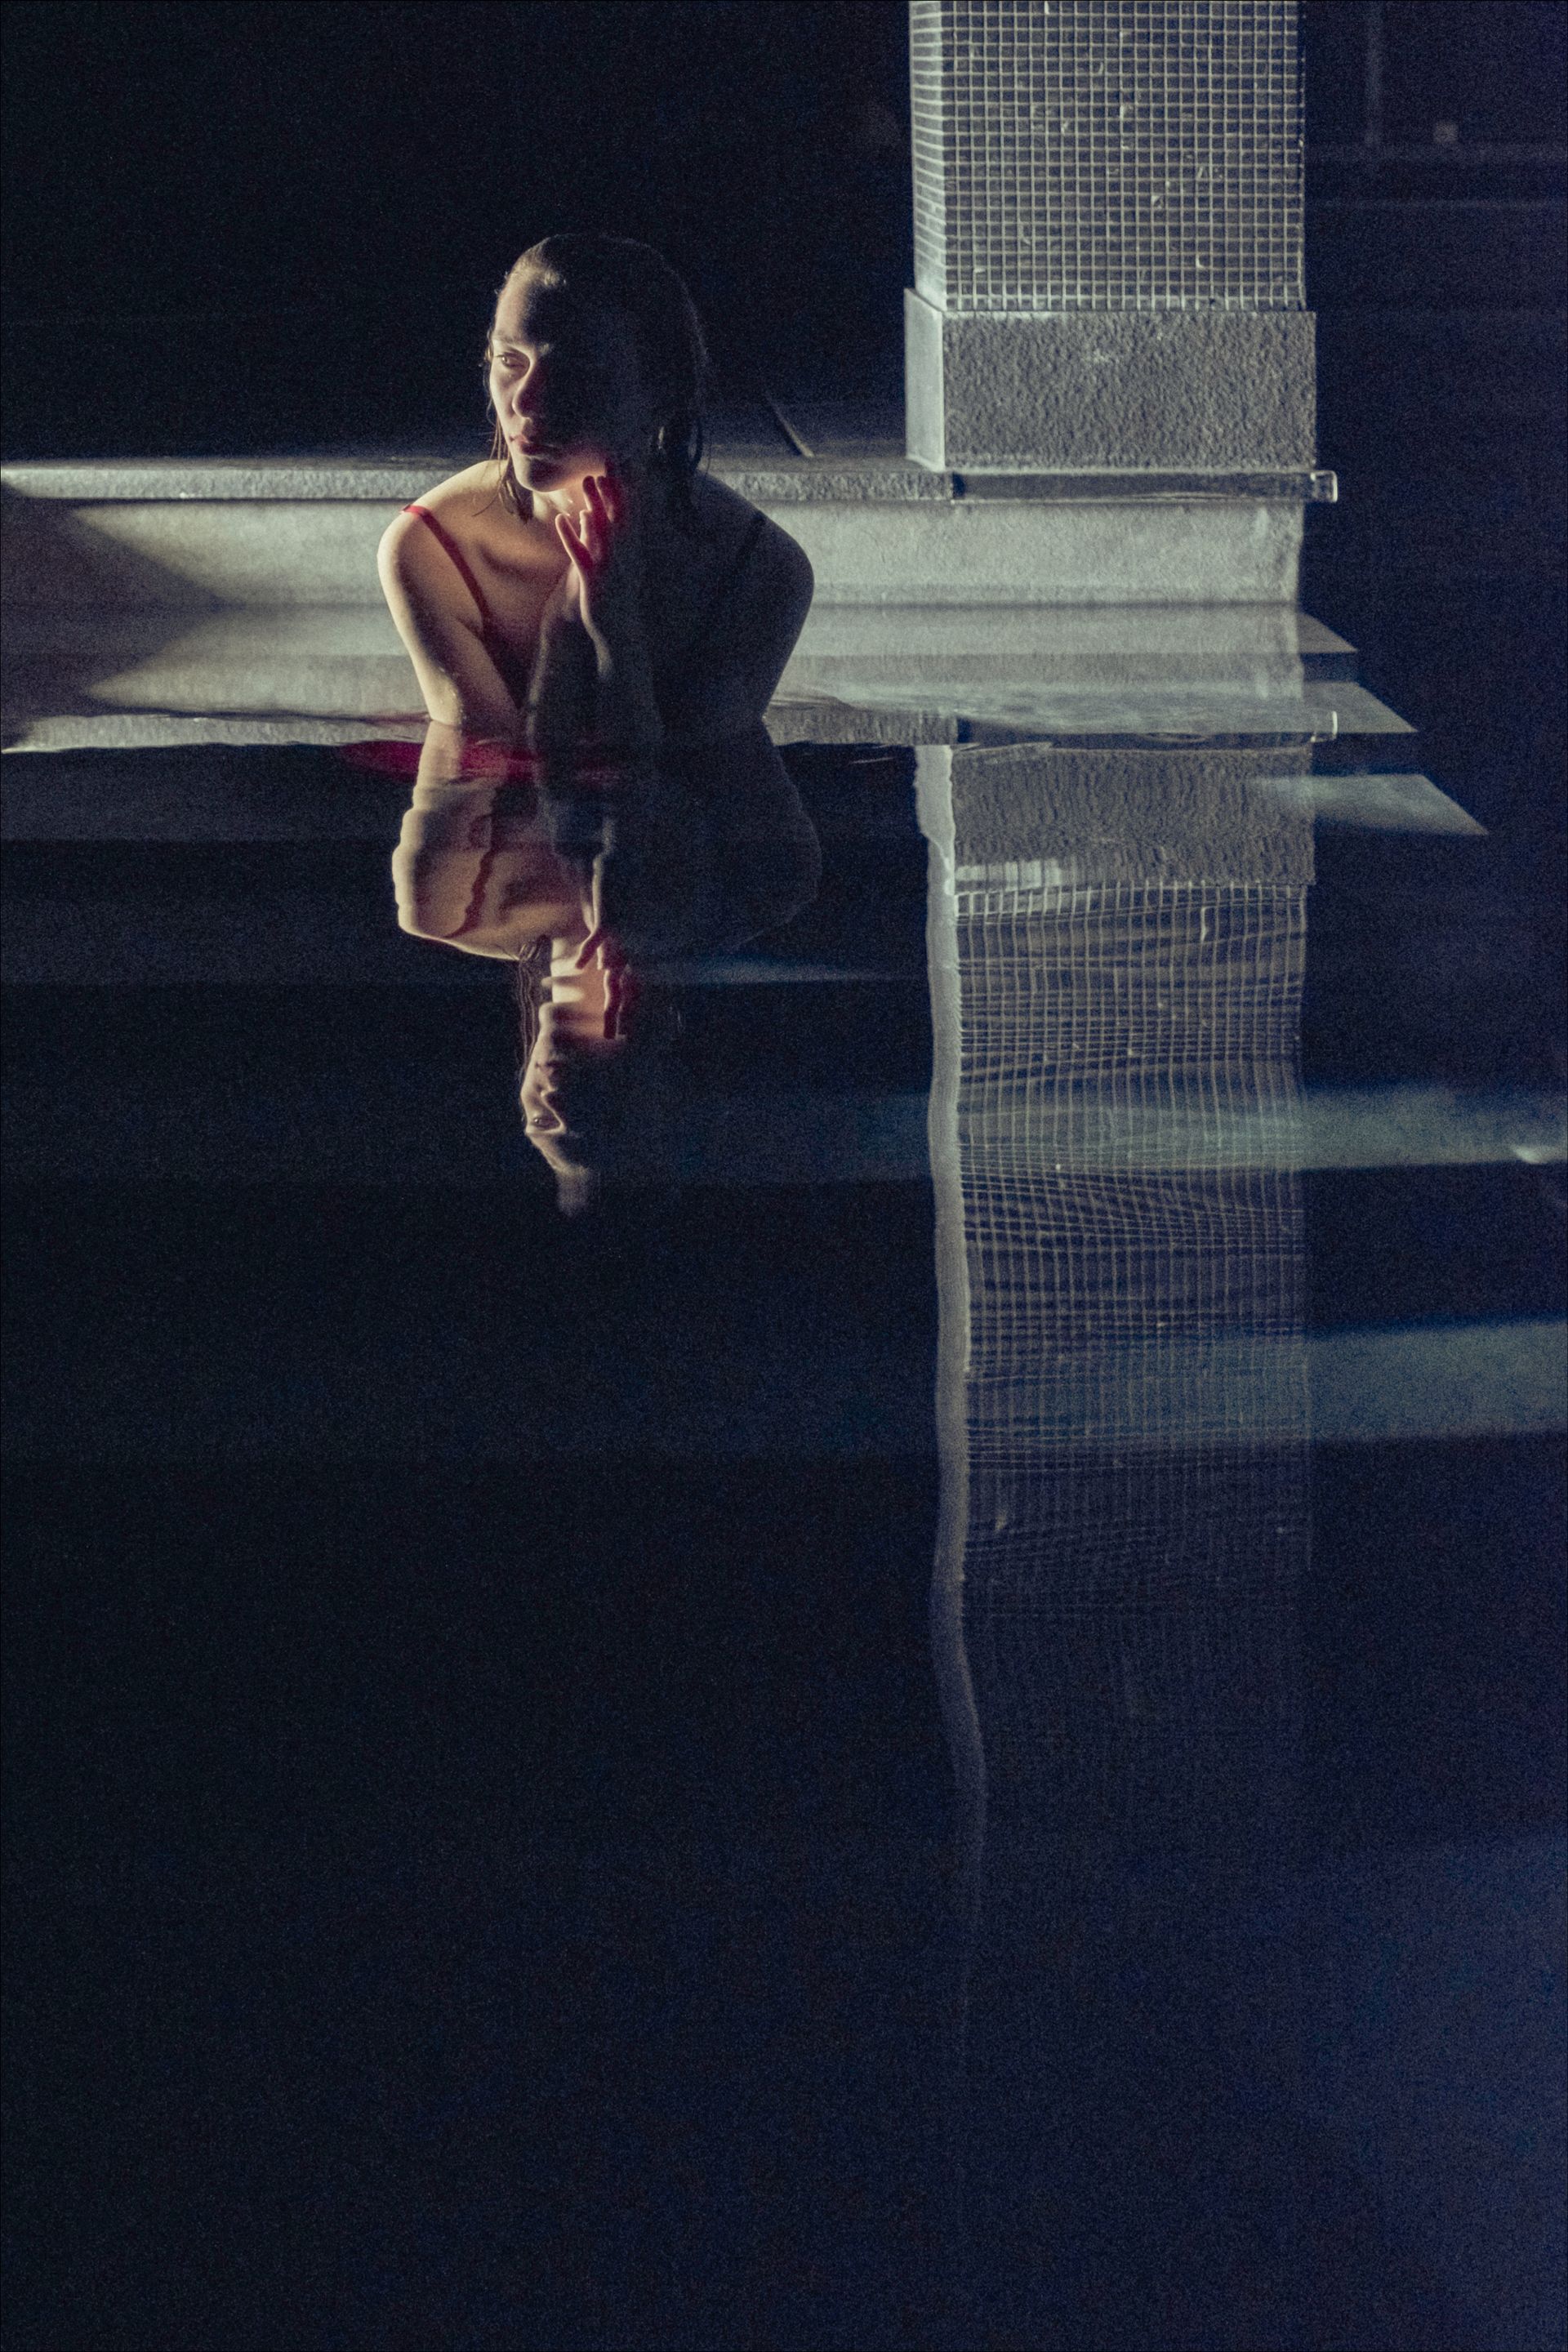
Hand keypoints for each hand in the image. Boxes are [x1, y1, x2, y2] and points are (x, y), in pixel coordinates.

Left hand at [554, 461, 645, 655]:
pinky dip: (572, 536)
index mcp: (630, 552)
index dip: (627, 488)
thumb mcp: (617, 567)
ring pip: (602, 531)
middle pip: (619, 515)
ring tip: (586, 480)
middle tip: (608, 460)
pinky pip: (581, 555)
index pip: (630, 514)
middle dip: (614, 489)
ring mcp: (610, 568)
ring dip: (595, 505)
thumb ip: (612, 542)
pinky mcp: (593, 581)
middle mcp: (624, 556)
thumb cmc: (615, 598)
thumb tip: (602, 519)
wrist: (618, 633)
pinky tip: (562, 519)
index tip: (624, 463)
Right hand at [573, 861, 639, 1039]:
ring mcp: (618, 939)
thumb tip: (594, 967)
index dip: (621, 1012)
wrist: (618, 871)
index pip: (623, 991)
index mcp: (623, 957)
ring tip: (606, 1010)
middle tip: (614, 1038)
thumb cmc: (610, 902)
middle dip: (617, 1014)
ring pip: (613, 971)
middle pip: (621, 989)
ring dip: (609, 990)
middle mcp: (623, 952)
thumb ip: (601, 950)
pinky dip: (589, 952)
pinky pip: (599, 940)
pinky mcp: (608, 921)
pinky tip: (582, 966)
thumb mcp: (605, 931)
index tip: (617, 1036)